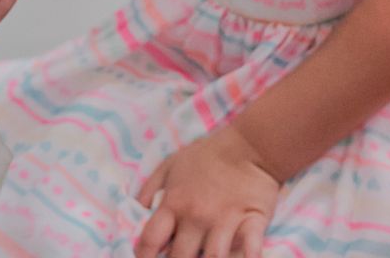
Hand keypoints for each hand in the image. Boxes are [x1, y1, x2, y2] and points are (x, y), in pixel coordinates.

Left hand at [135, 126, 279, 257]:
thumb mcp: (171, 164)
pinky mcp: (253, 221)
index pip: (149, 241)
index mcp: (174, 203)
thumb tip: (136, 213)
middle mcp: (196, 216)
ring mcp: (225, 221)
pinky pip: (251, 250)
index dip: (143, 257)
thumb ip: (150, 189)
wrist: (250, 143)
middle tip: (181, 257)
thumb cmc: (208, 155)